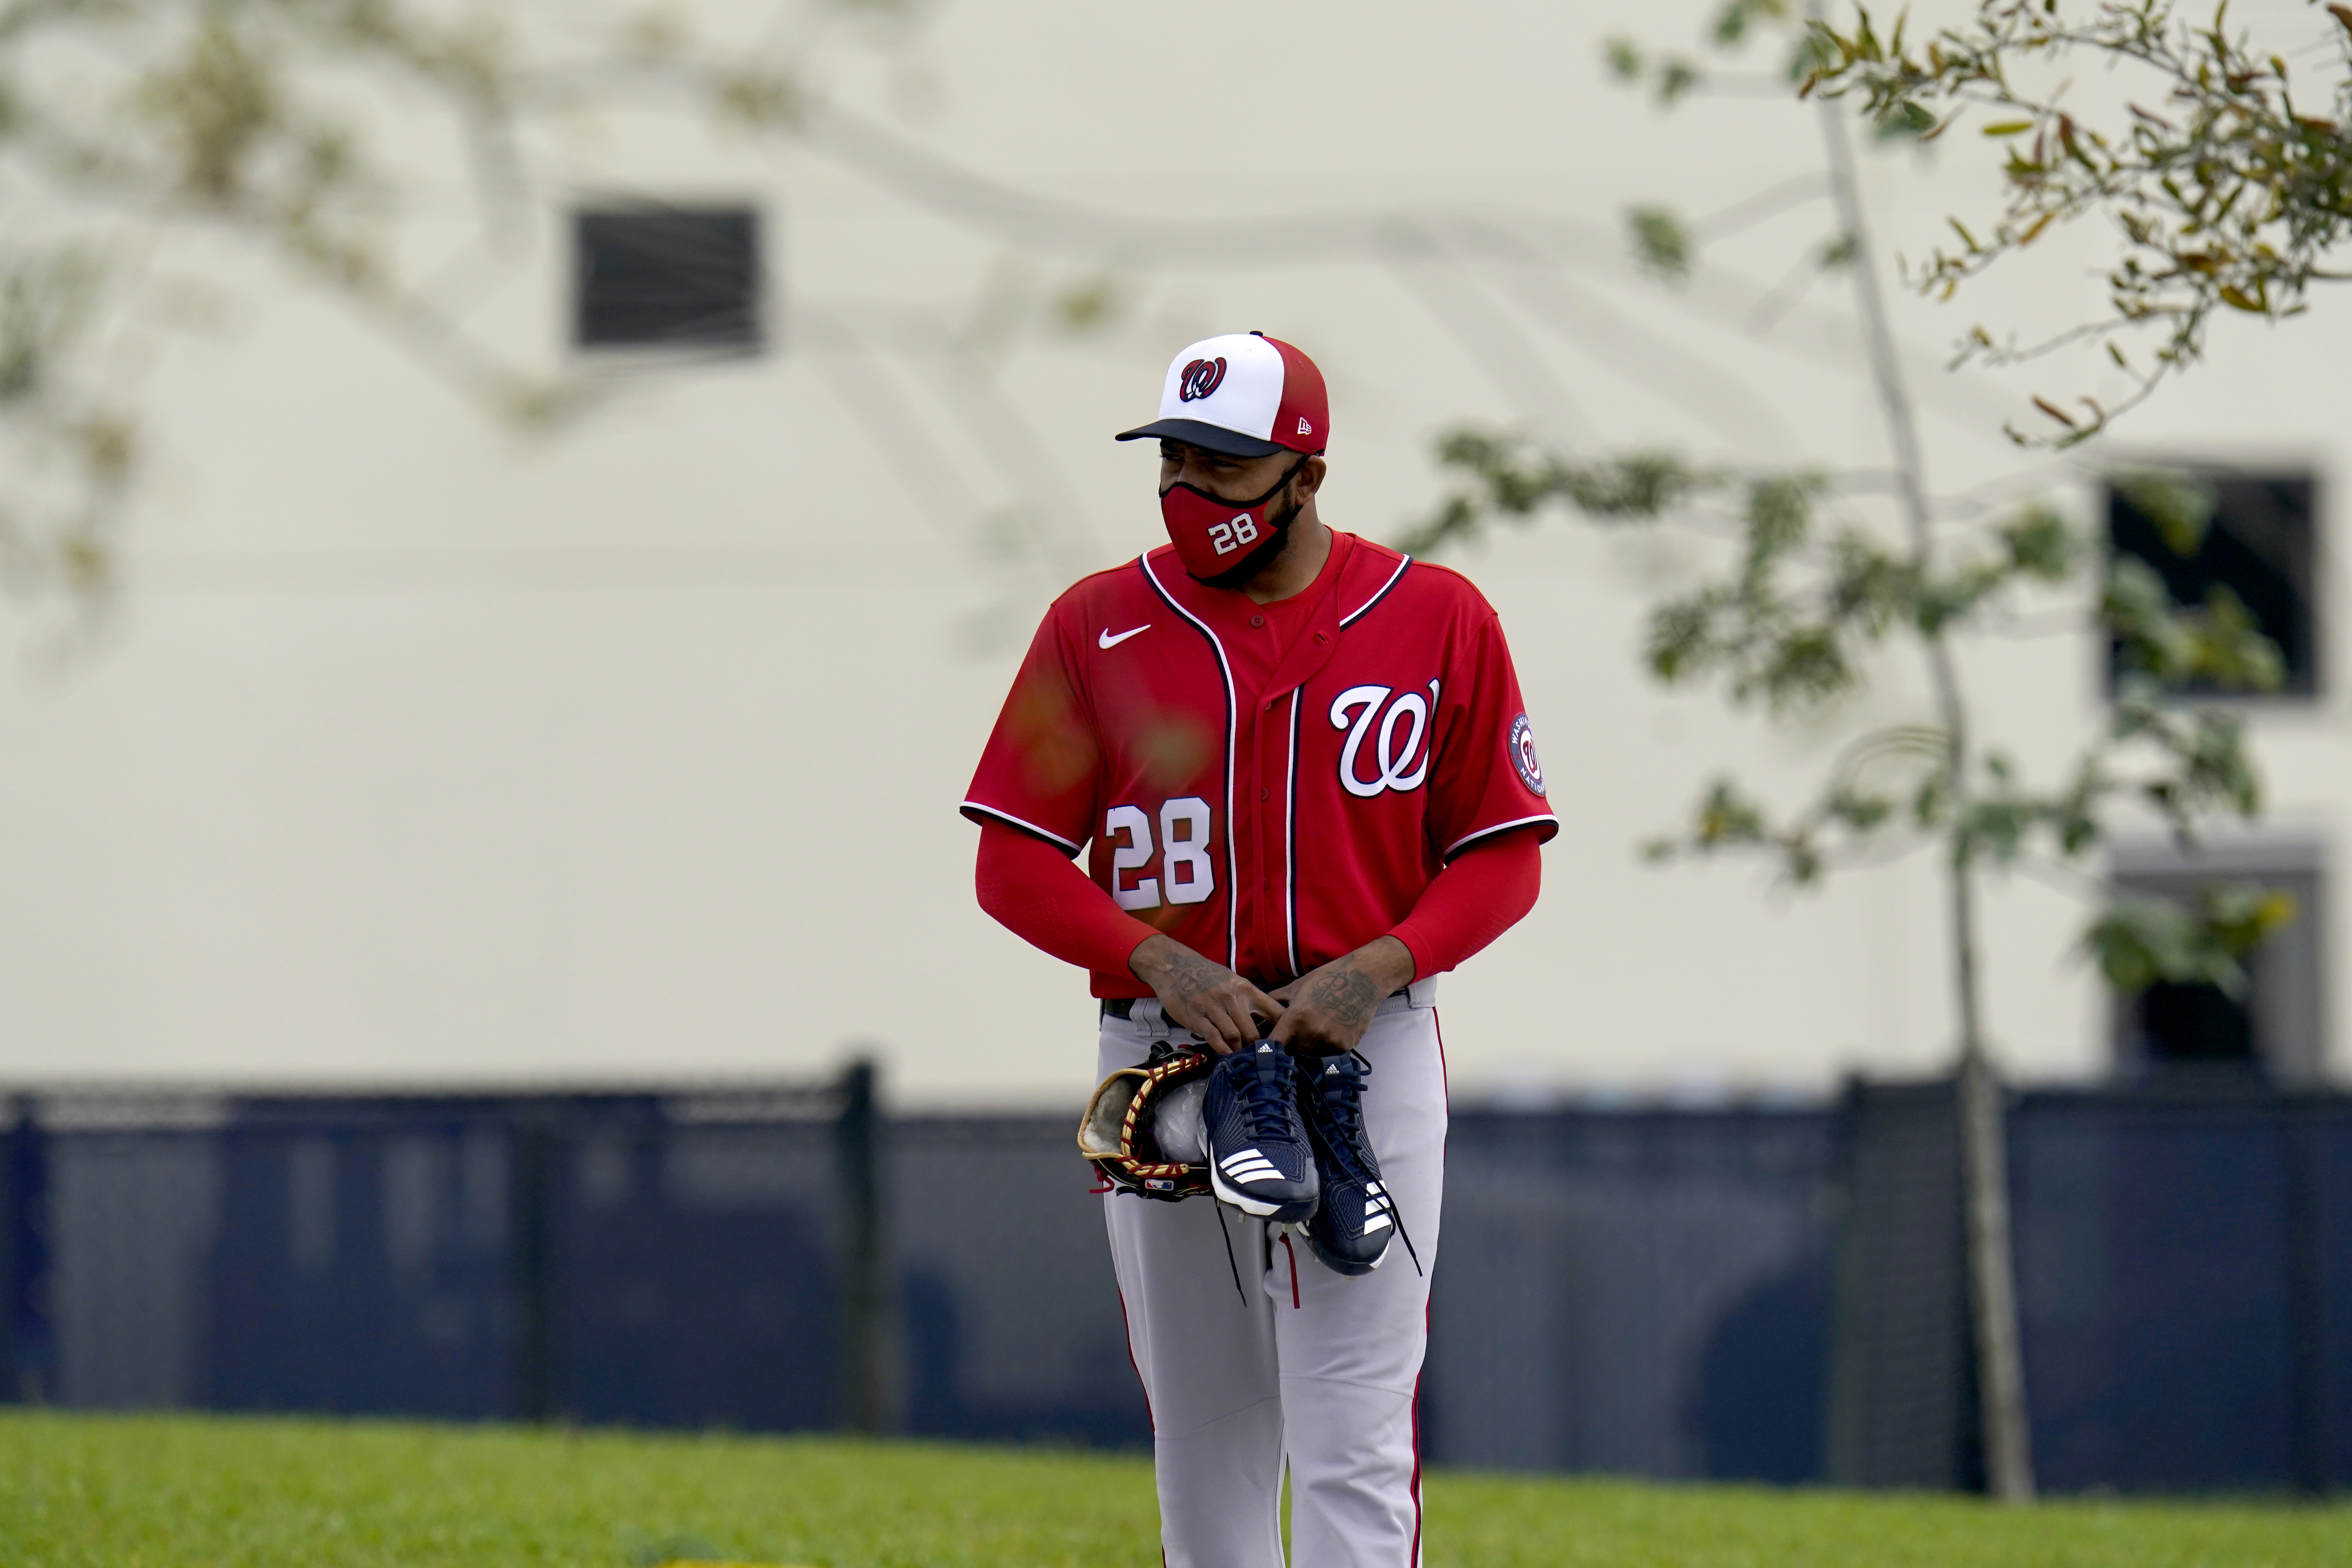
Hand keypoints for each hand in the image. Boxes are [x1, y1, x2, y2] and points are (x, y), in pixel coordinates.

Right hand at [1129, 934, 1285, 1054]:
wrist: (1174, 966)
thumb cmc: (1206, 975)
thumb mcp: (1232, 981)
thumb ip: (1248, 999)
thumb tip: (1267, 1019)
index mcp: (1245, 988)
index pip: (1273, 1010)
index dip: (1281, 1029)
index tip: (1284, 1043)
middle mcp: (1232, 997)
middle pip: (1253, 1031)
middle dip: (1255, 1048)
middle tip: (1257, 1058)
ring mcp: (1213, 1007)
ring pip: (1234, 1035)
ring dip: (1238, 1050)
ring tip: (1240, 1056)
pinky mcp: (1196, 1016)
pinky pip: (1213, 1037)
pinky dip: (1222, 1049)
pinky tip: (1226, 1054)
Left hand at [1268, 937, 1415, 1056]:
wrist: (1363, 978)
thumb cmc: (1328, 978)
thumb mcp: (1298, 986)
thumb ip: (1278, 1000)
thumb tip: (1261, 1010)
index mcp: (1296, 1016)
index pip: (1275, 1043)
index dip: (1270, 1049)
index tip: (1269, 1052)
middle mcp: (1312, 1031)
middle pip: (1296, 1052)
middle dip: (1296, 1047)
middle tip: (1301, 1037)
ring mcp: (1330, 1040)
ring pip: (1314, 1055)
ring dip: (1314, 1049)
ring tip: (1320, 1033)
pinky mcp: (1346, 1045)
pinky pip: (1332, 1054)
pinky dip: (1331, 1047)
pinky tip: (1335, 1032)